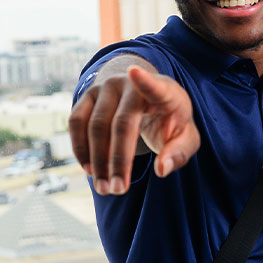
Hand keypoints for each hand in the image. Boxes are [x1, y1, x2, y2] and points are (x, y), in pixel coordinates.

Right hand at [69, 65, 199, 193]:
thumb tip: (161, 169)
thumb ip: (179, 152)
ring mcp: (106, 88)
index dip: (145, 80)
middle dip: (118, 160)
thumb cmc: (169, 120)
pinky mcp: (87, 96)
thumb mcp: (185, 136)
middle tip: (118, 190)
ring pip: (94, 125)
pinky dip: (80, 149)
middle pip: (121, 123)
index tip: (134, 72)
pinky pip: (76, 122)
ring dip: (96, 160)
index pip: (154, 85)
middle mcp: (130, 84)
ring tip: (103, 187)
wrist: (145, 97)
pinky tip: (89, 170)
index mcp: (163, 91)